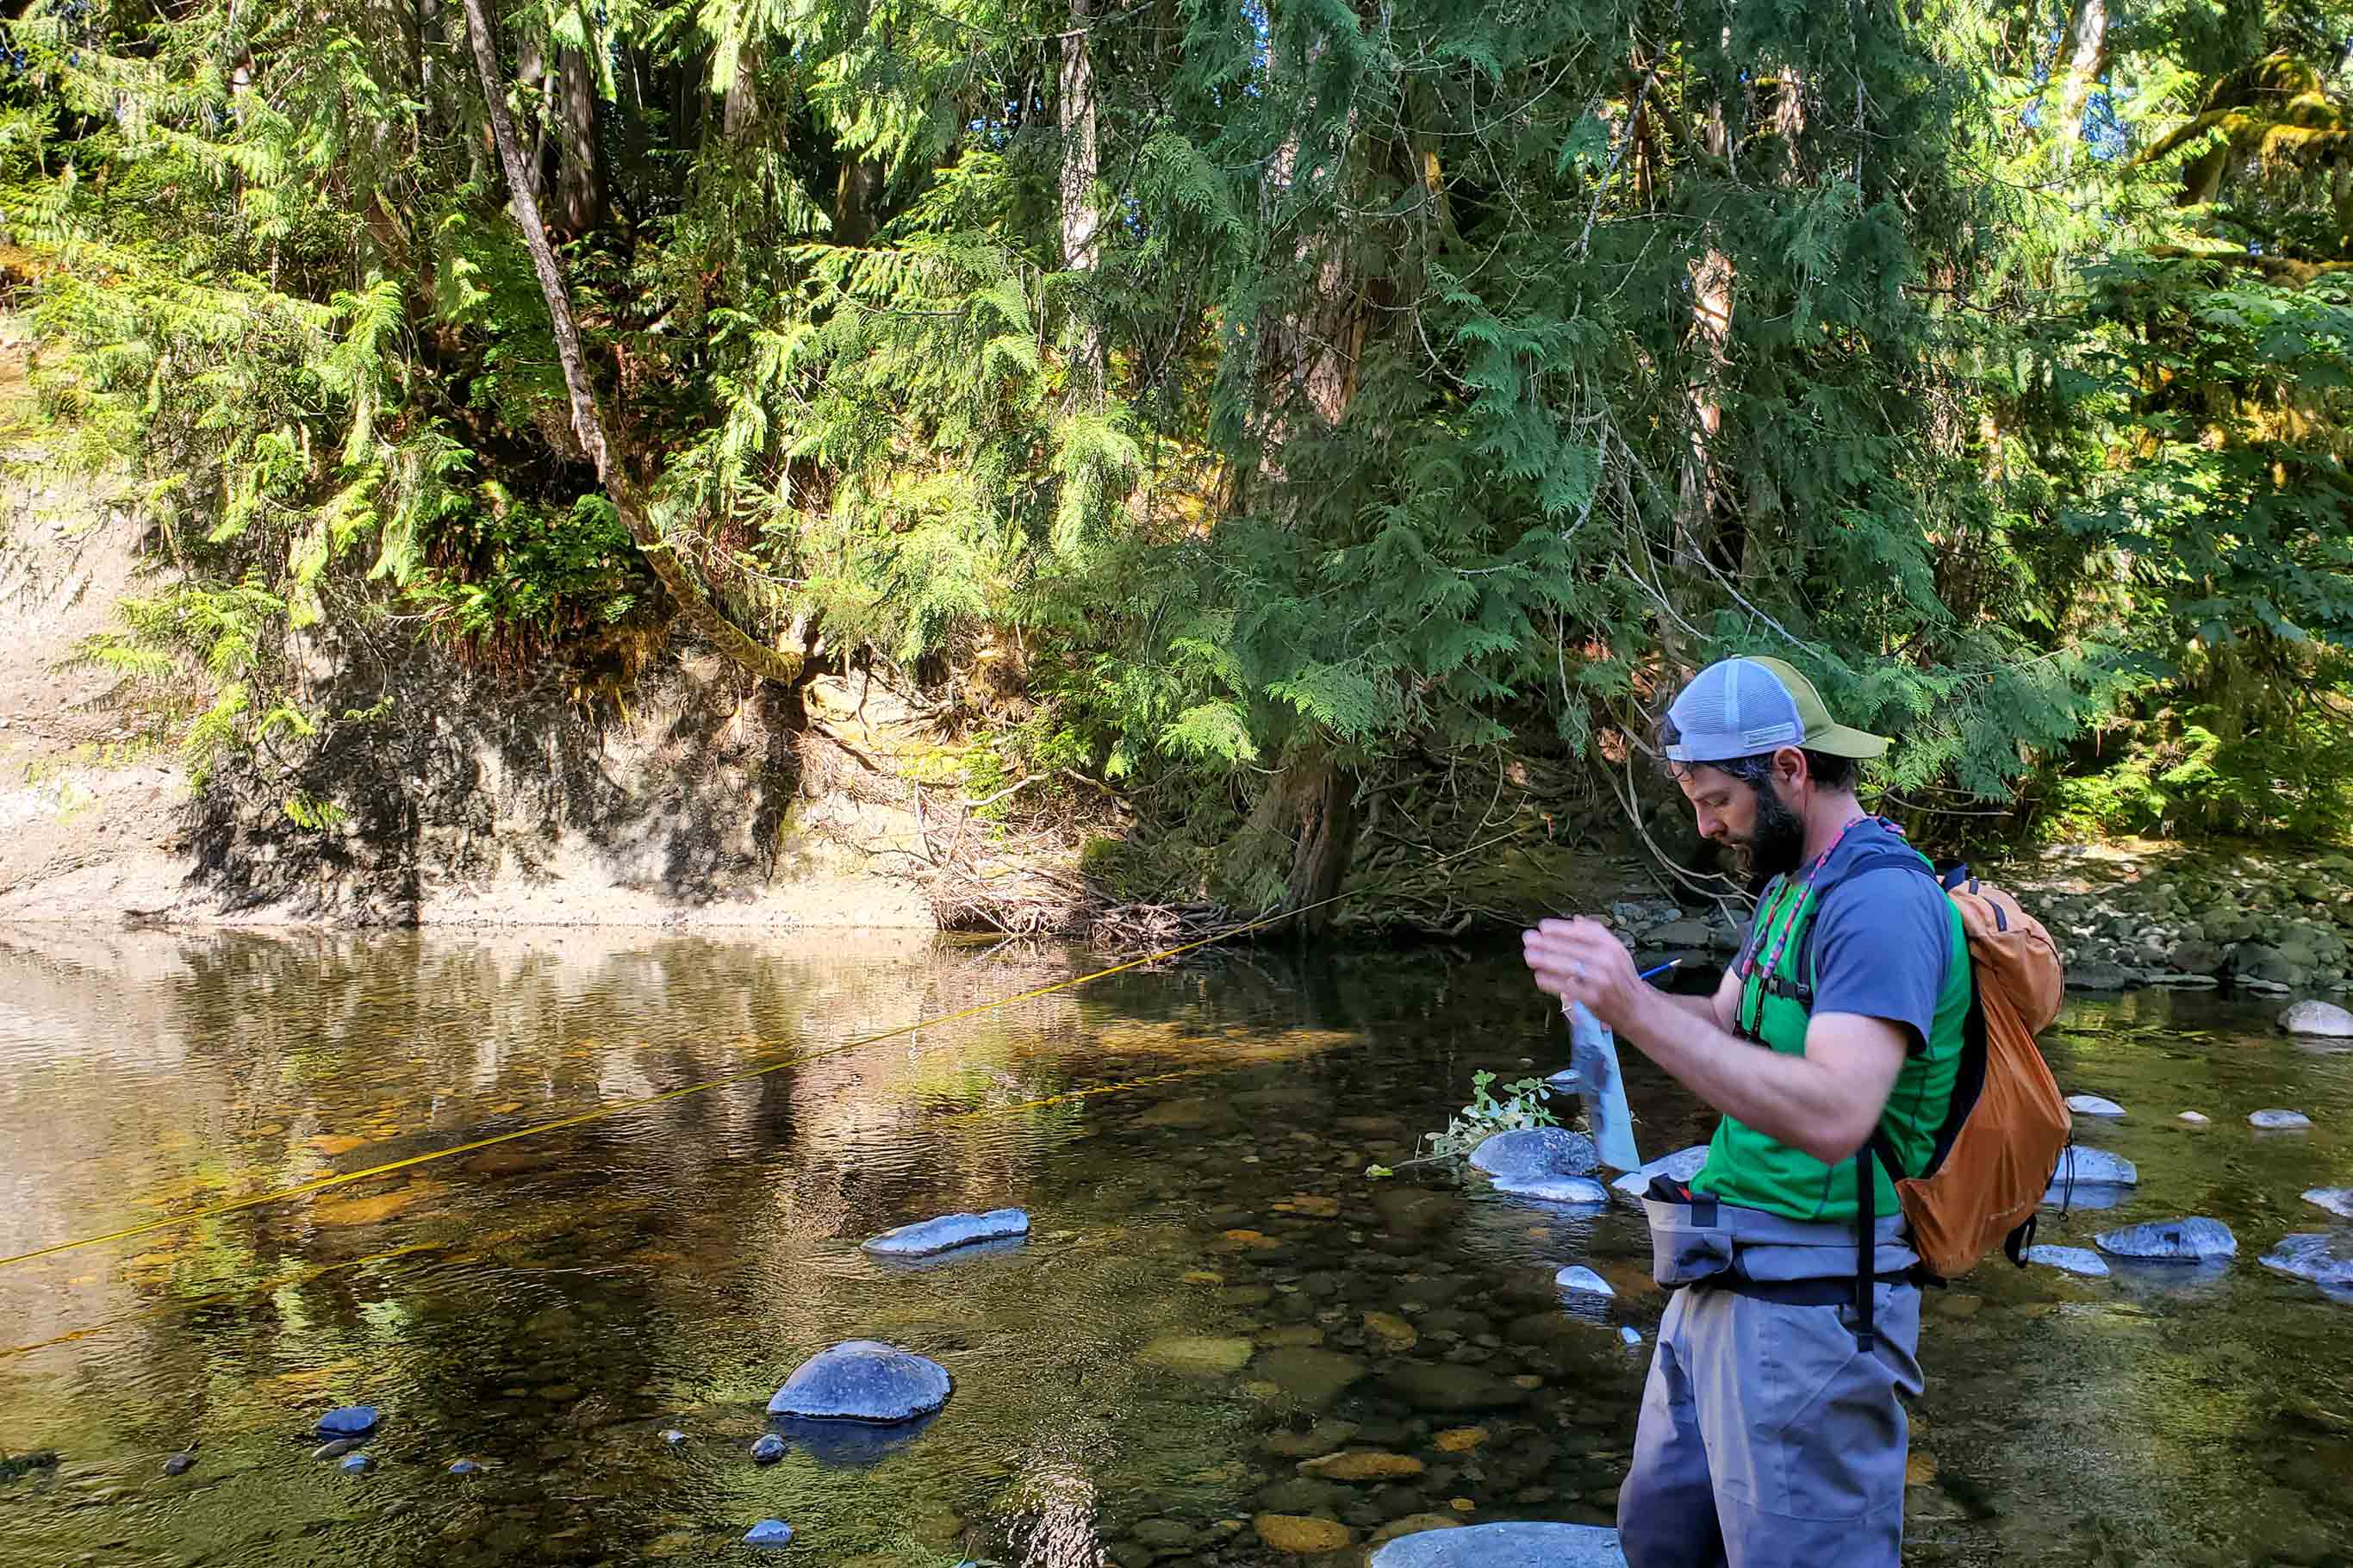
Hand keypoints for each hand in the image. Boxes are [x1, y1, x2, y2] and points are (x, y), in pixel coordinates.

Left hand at [1521, 917, 1646, 1031]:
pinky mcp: (1593, 998)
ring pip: (1567, 966)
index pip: (1582, 932)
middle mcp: (1607, 960)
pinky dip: (1551, 982)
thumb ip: (1597, 935)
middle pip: (1571, 948)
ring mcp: (1601, 979)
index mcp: (1612, 946)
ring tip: (1529, 956)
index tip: (1542, 927)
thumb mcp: (1617, 952)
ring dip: (1544, 960)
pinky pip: (1567, 987)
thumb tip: (1576, 920)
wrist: (1637, 1008)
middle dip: (1546, 943)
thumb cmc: (1622, 978)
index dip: (1560, 929)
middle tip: (1528, 939)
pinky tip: (1539, 977)